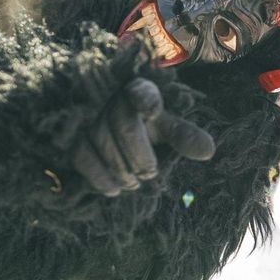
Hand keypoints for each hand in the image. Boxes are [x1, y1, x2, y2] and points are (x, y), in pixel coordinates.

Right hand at [71, 78, 214, 195]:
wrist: (98, 122)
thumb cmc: (139, 123)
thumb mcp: (162, 126)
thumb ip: (182, 136)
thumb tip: (209, 152)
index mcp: (137, 89)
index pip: (141, 91)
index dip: (145, 99)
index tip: (150, 111)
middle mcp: (110, 96)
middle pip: (124, 125)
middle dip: (139, 156)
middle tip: (149, 174)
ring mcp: (86, 113)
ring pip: (102, 141)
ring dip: (121, 169)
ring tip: (133, 184)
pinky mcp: (69, 133)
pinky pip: (82, 155)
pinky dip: (100, 177)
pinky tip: (113, 190)